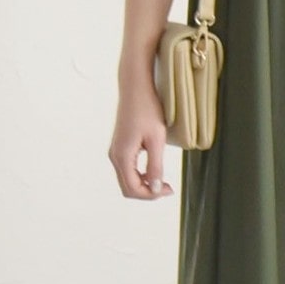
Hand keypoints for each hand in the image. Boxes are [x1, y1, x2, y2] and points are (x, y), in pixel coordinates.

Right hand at [109, 82, 174, 199]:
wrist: (135, 88)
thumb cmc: (147, 109)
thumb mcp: (156, 139)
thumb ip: (155, 166)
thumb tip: (156, 188)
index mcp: (122, 155)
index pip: (133, 188)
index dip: (151, 195)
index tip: (169, 189)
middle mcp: (115, 156)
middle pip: (128, 188)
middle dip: (147, 193)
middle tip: (168, 188)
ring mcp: (116, 151)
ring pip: (127, 180)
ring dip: (144, 185)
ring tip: (163, 181)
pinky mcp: (120, 146)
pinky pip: (128, 170)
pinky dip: (140, 176)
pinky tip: (154, 171)